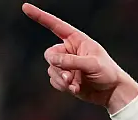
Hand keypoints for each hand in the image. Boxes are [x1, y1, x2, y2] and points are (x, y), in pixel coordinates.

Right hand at [22, 3, 137, 111]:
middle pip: (50, 54)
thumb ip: (71, 61)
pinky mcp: (66, 79)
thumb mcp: (92, 64)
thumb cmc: (107, 73)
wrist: (112, 92)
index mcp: (76, 40)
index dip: (40, 17)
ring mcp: (66, 65)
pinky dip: (62, 86)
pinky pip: (54, 81)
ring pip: (51, 69)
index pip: (55, 26)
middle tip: (68, 76)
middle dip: (57, 66)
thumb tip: (52, 60)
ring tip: (73, 84)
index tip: (25, 7)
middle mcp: (69, 50)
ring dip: (60, 78)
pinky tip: (75, 89)